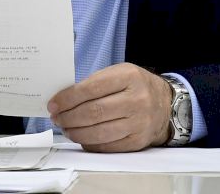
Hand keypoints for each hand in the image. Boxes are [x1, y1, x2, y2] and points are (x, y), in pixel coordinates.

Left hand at [47, 63, 172, 151]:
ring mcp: (139, 123)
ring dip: (75, 132)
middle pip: (93, 112)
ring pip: (98, 132)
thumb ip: (94, 83)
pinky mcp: (137, 141)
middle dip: (68, 117)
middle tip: (56, 118)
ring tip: (66, 128)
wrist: (165, 104)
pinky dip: (89, 143)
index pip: (91, 88)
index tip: (53, 104)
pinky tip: (81, 137)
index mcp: (129, 77)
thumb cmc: (135, 86)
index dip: (68, 98)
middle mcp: (136, 100)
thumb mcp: (119, 73)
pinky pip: (107, 146)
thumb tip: (64, 99)